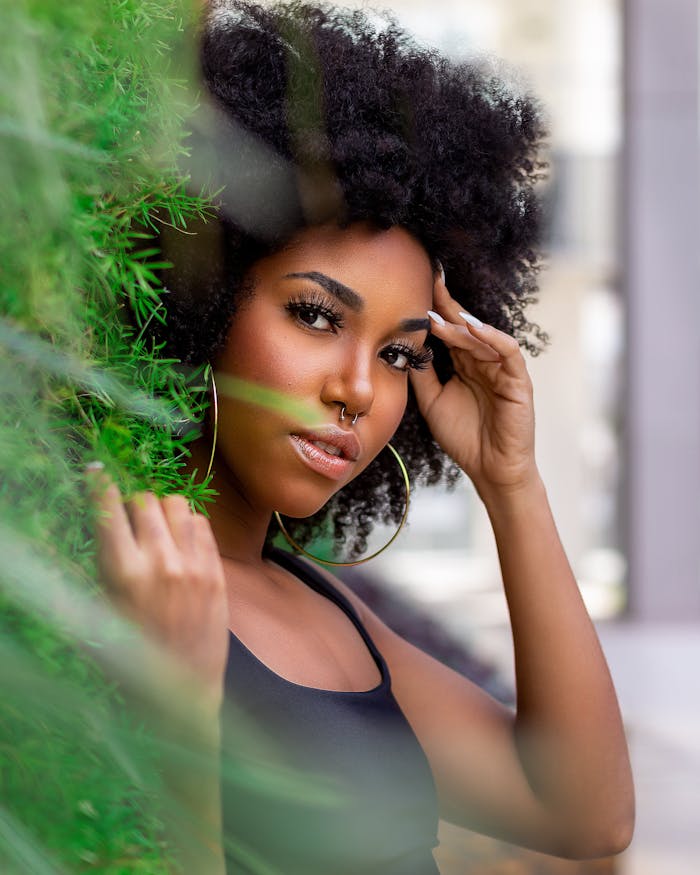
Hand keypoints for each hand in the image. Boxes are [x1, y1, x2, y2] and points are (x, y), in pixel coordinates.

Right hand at [87, 466, 228, 710]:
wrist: (181, 689)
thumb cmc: (132, 655)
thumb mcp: (101, 614)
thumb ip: (104, 565)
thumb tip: (103, 523)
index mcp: (123, 575)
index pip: (109, 512)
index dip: (100, 487)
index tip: (96, 472)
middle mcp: (160, 563)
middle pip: (145, 501)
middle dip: (133, 503)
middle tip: (131, 520)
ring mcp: (193, 566)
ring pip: (177, 505)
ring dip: (163, 509)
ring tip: (158, 528)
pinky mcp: (216, 572)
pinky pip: (202, 524)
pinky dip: (189, 524)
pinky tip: (181, 541)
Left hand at [410, 276, 537, 497]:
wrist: (490, 469)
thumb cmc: (463, 437)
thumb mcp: (432, 402)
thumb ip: (422, 374)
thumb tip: (404, 346)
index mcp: (465, 364)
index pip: (449, 331)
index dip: (435, 310)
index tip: (416, 287)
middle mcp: (484, 361)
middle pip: (465, 326)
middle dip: (448, 304)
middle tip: (431, 280)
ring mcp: (502, 369)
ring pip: (482, 337)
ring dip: (461, 325)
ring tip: (440, 315)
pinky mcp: (519, 380)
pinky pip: (507, 351)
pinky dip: (491, 337)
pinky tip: (473, 328)